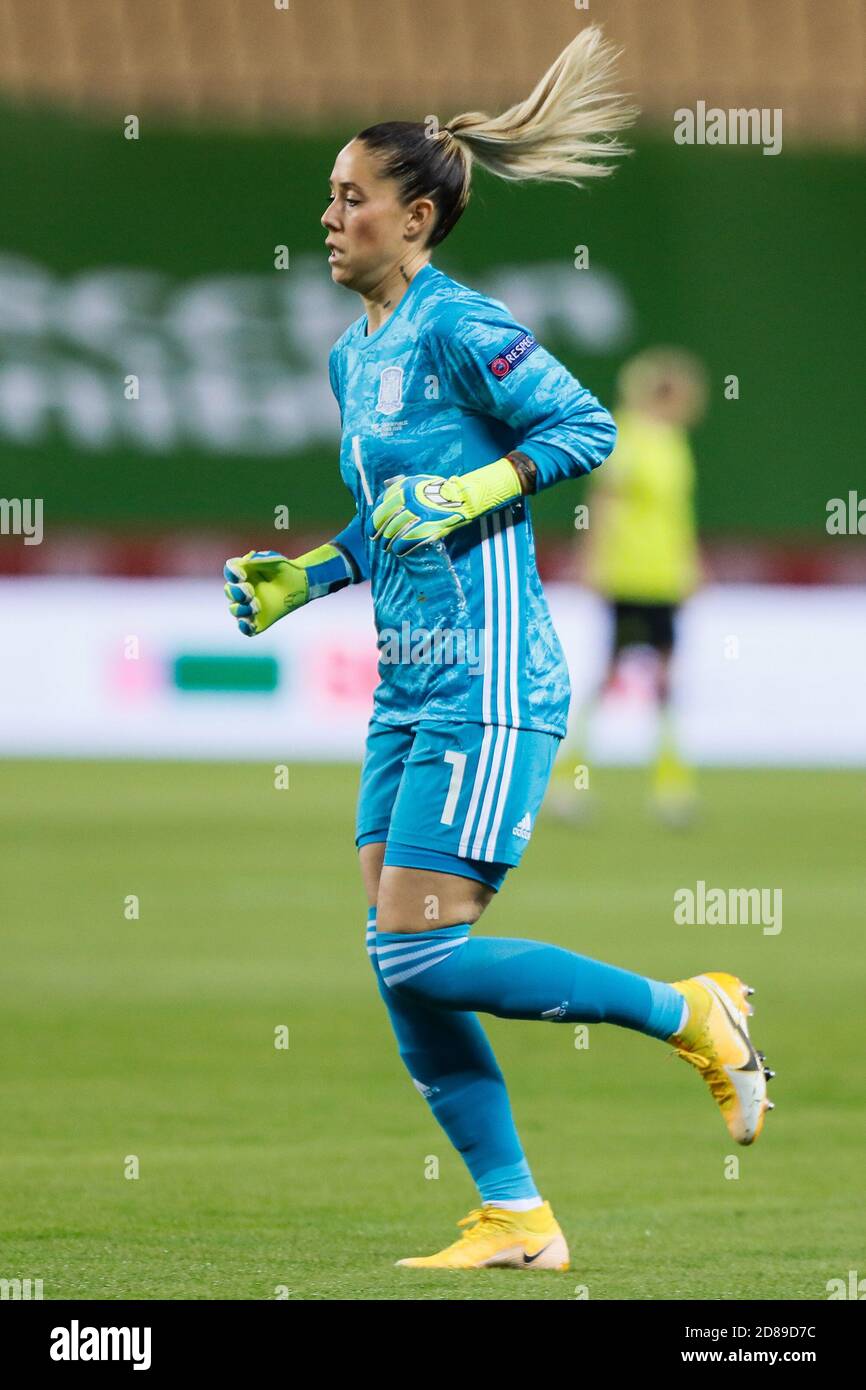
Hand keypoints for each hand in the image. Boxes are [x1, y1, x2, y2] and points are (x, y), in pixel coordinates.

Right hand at [223, 550, 308, 635]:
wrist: (301, 585)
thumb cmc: (285, 570)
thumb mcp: (275, 561)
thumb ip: (260, 559)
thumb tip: (244, 562)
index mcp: (242, 573)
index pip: (230, 572)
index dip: (232, 574)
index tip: (242, 575)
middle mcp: (241, 590)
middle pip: (229, 591)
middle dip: (237, 592)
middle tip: (250, 591)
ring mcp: (247, 606)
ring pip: (235, 610)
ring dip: (241, 608)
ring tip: (256, 605)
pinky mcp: (256, 621)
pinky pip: (245, 628)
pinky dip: (244, 627)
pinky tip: (249, 623)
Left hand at [368, 457, 521, 556]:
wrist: (464, 496)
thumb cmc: (440, 489)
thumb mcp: (418, 480)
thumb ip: (400, 485)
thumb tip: (384, 488)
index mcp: (404, 488)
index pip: (381, 508)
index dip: (373, 522)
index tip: (371, 531)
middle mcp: (409, 500)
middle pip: (386, 523)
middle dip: (380, 536)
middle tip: (379, 543)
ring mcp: (420, 514)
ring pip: (396, 534)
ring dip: (390, 544)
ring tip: (389, 549)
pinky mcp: (430, 526)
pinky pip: (410, 541)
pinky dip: (402, 548)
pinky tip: (400, 552)